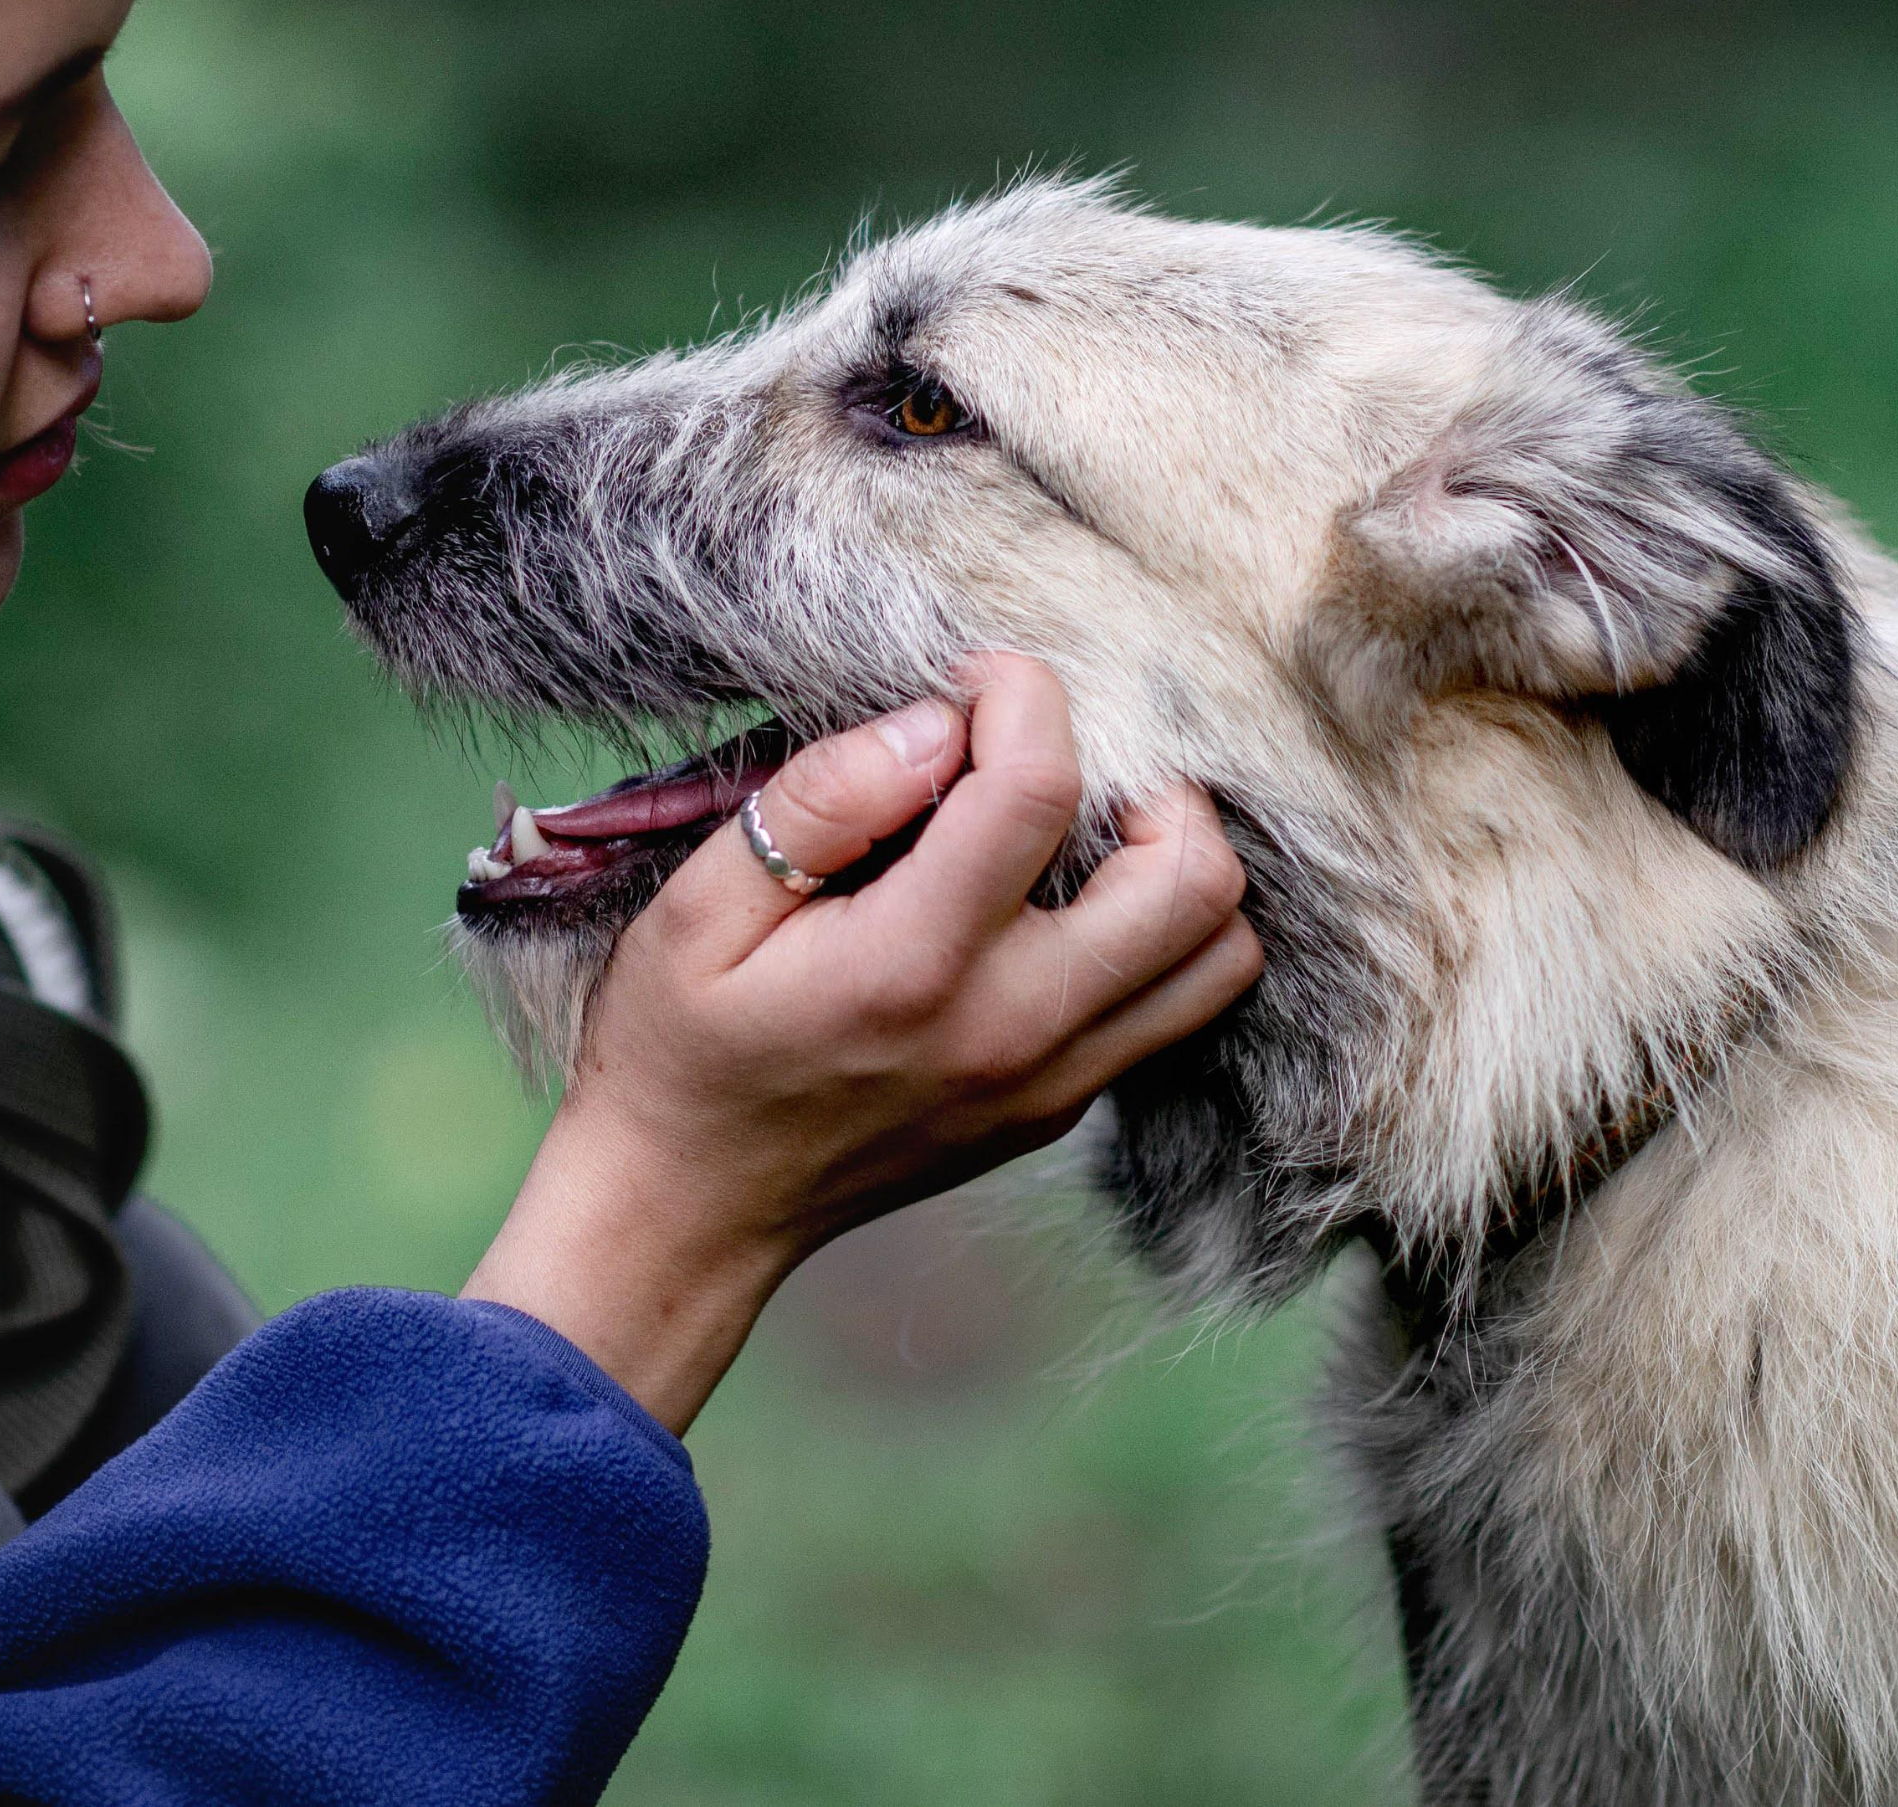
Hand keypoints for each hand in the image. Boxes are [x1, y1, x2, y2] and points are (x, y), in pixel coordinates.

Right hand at [462, 654, 1258, 1429]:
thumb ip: (820, 802)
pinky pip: (1177, 1004)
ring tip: (1087, 826)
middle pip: (1190, 875)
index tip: (971, 682)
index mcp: (915, 966)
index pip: (1041, 790)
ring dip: (1176, 861)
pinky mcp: (1063, 1106)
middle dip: (1145, 777)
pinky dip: (1158, 931)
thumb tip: (933, 726)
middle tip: (1055, 759)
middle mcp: (1014, 1027)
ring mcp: (1054, 1080)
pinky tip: (1068, 898)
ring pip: (1220, 950)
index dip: (1022, 697)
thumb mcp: (697, 909)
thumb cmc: (678, 1050)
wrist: (688, 1216)